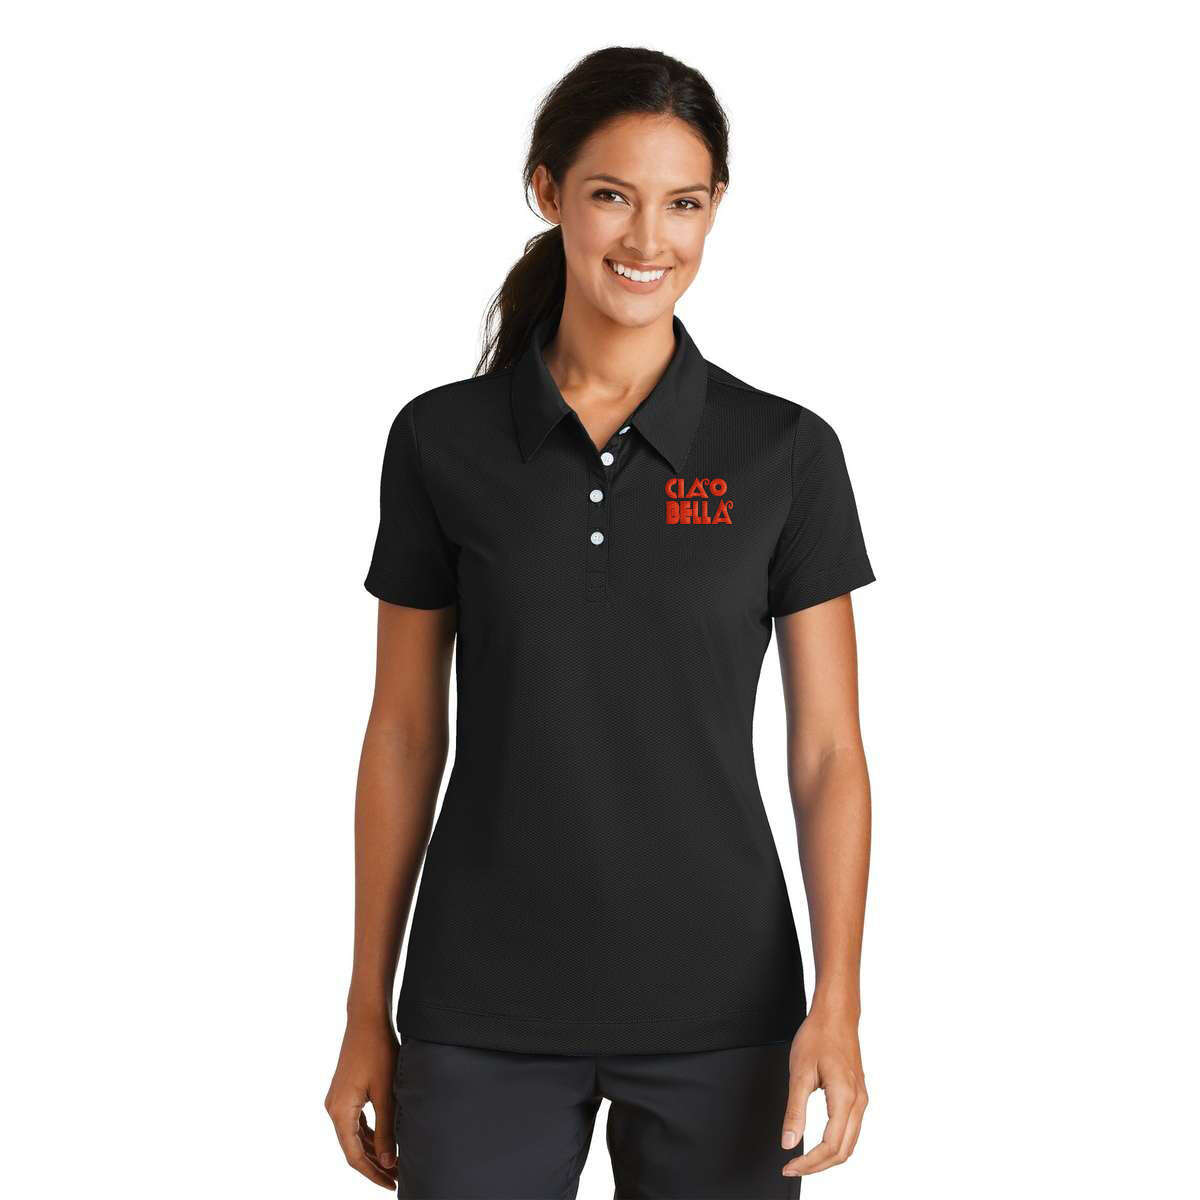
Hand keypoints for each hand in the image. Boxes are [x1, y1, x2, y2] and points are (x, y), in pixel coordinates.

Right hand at [325, 1015, 399, 1188]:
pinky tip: (384, 1142)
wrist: (367, 1018)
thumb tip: (388, 1161)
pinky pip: (355, 1122)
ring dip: (372, 1151)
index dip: (374, 1173)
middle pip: (353, 1148)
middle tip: (397, 1178)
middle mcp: (333, 1108)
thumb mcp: (386, 1092)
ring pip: (354, 1136)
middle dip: (375, 1165)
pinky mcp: (345, 1091)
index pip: (355, 1156)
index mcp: (340, 1112)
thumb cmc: (378, 1050)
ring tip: (394, 1164)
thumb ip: (386, 1129)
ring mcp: (338, 1100)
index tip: (393, 1184)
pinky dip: (369, 1135)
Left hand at [779, 1008, 868, 1177]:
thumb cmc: (818, 1036)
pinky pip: (851, 1131)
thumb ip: (794, 1111)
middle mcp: (858, 1102)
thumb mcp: (799, 1073)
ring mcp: (861, 1100)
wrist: (836, 1015)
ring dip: (827, 1158)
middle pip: (843, 1151)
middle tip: (793, 1167)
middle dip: (818, 1166)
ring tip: (803, 1160)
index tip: (789, 1166)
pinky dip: (836, 1145)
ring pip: (850, 1144)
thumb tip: (788, 1142)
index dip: (809, 1162)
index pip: (830, 1146)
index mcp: (845, 1098)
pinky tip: (819, 1145)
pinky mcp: (858, 1096)